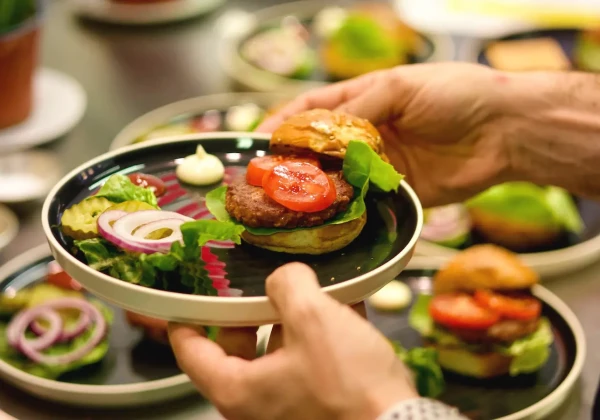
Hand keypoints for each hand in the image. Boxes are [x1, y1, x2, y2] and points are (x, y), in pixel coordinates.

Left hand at [169, 263, 416, 419]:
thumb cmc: (349, 386)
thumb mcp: (313, 319)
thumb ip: (289, 285)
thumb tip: (286, 277)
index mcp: (239, 390)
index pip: (191, 351)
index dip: (185, 319)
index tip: (186, 298)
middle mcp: (257, 406)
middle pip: (237, 348)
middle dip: (250, 311)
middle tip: (260, 285)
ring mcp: (289, 409)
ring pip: (279, 353)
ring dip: (294, 320)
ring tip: (315, 290)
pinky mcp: (320, 408)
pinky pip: (310, 364)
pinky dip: (320, 337)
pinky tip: (346, 309)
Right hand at [257, 62, 516, 207]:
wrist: (504, 131)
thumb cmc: (456, 93)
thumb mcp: (401, 87)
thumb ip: (360, 108)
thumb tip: (323, 130)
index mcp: (364, 100)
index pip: (313, 110)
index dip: (285, 123)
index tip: (260, 139)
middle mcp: (367, 134)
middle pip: (320, 149)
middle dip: (294, 162)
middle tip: (269, 179)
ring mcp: (381, 164)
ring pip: (338, 178)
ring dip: (316, 189)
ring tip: (290, 201)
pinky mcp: (398, 191)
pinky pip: (366, 201)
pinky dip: (348, 208)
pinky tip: (329, 214)